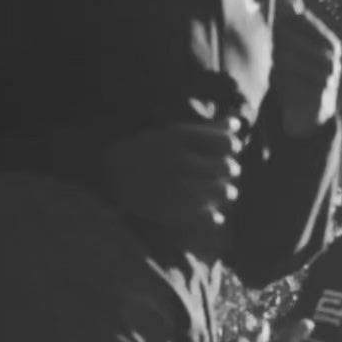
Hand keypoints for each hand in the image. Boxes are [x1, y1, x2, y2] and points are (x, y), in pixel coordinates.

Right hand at [94, 121, 243, 241]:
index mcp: (179, 137)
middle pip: (228, 168)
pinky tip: (210, 214)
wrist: (103, 176)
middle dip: (229, 171)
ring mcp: (175, 187)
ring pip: (222, 192)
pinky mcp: (171, 211)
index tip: (227, 150)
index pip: (226, 142)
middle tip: (221, 173)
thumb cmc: (140, 150)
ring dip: (224, 193)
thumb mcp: (169, 132)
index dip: (232, 147)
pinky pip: (207, 216)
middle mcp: (180, 160)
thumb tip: (237, 124)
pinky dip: (213, 217)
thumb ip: (205, 129)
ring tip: (217, 192)